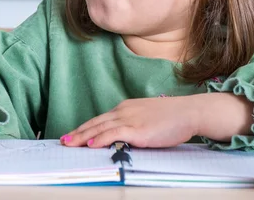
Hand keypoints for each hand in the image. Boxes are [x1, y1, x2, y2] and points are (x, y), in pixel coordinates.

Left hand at [60, 97, 197, 148]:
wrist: (190, 111)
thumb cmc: (173, 117)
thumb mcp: (148, 117)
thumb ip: (134, 125)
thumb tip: (124, 136)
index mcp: (126, 108)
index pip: (100, 119)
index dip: (85, 127)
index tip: (74, 134)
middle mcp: (124, 111)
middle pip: (96, 123)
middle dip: (78, 132)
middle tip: (63, 140)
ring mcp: (130, 119)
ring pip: (100, 128)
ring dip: (83, 137)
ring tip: (70, 144)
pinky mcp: (138, 129)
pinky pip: (114, 134)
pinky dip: (100, 138)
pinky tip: (91, 145)